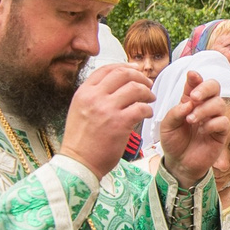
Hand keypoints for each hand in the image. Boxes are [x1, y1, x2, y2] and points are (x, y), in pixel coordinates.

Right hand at [59, 63, 153, 178]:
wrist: (79, 163)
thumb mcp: (79, 110)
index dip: (124, 66)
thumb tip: (113, 85)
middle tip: (148, 84)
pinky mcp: (119, 123)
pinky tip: (147, 114)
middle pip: (123, 74)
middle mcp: (94, 97)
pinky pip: (140, 108)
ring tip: (150, 99)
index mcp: (84, 92)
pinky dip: (147, 109)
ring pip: (135, 88)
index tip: (135, 69)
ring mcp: (106, 109)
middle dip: (139, 76)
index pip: (106, 69)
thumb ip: (93, 96)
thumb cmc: (81, 141)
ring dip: (147, 92)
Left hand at [158, 74, 229, 186]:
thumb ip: (175, 112)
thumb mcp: (167, 126)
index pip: (196, 84)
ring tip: (191, 120)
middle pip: (215, 86)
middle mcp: (204, 107)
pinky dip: (213, 123)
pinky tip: (202, 131)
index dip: (196, 77)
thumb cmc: (173, 142)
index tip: (192, 75)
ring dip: (205, 109)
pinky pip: (224, 121)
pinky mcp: (221, 133)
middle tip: (194, 97)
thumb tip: (189, 103)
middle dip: (205, 88)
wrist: (179, 163)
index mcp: (190, 101)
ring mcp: (214, 119)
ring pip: (220, 103)